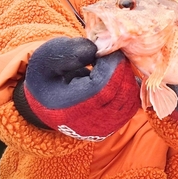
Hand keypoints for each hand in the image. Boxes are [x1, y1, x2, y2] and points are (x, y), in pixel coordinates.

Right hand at [13, 37, 139, 139]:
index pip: (103, 88)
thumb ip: (69, 51)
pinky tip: (116, 75)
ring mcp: (101, 128)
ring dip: (126, 76)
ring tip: (111, 65)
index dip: (111, 65)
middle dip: (120, 68)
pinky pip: (132, 105)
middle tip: (110, 54)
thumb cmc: (47, 75)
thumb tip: (96, 50)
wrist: (45, 101)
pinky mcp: (112, 126)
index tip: (106, 50)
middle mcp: (86, 125)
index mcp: (66, 109)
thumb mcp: (47, 57)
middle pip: (120, 94)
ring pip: (130, 99)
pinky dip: (129, 87)